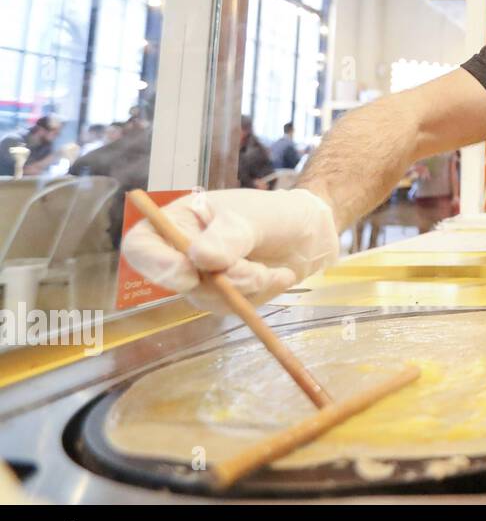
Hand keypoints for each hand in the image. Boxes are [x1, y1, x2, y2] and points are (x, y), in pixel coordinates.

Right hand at [121, 188, 338, 311]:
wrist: (309, 231)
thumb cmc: (274, 213)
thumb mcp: (252, 218)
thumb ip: (227, 237)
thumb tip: (198, 259)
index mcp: (178, 222)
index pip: (141, 247)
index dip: (157, 265)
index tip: (190, 273)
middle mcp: (182, 252)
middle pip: (176, 281)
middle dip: (223, 280)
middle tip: (255, 272)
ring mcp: (201, 277)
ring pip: (208, 299)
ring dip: (247, 287)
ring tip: (272, 269)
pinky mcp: (223, 297)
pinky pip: (231, 308)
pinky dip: (259, 295)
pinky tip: (279, 276)